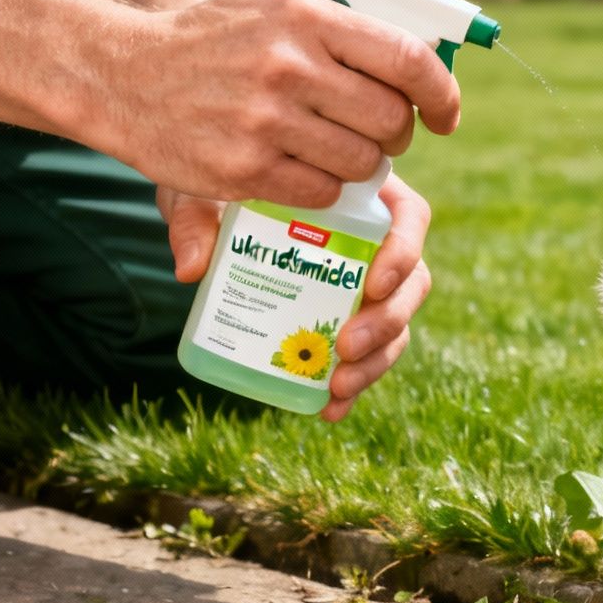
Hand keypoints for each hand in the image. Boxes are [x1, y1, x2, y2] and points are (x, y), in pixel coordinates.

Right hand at [91, 0, 460, 207]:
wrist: (125, 75)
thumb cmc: (214, 33)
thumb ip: (340, 2)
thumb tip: (418, 24)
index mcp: (306, 19)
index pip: (406, 58)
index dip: (441, 92)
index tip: (446, 114)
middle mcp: (288, 67)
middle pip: (390, 119)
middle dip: (398, 134)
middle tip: (382, 133)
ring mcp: (265, 121)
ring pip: (360, 162)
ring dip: (362, 164)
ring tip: (339, 150)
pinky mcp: (243, 169)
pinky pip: (321, 193)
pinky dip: (325, 188)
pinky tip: (306, 170)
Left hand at [158, 175, 432, 422]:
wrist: (208, 216)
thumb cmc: (219, 191)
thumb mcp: (204, 195)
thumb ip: (195, 221)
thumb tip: (191, 268)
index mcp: (360, 195)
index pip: (409, 217)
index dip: (403, 252)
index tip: (372, 286)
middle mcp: (374, 242)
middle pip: (411, 281)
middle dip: (387, 321)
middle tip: (346, 347)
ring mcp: (364, 286)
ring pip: (395, 325)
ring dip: (376, 360)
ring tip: (338, 386)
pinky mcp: (346, 321)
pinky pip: (366, 356)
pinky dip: (352, 386)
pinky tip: (328, 410)